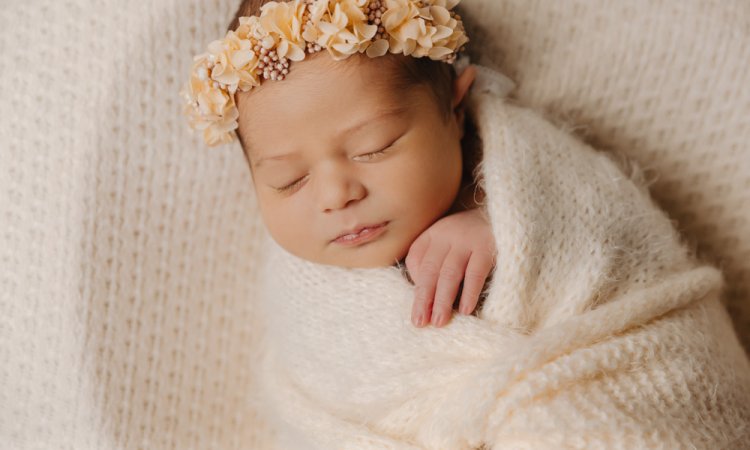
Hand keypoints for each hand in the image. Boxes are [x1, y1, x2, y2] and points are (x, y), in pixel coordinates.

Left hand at [405, 207, 496, 327]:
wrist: (508, 215)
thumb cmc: (474, 237)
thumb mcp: (450, 241)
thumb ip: (436, 261)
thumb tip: (426, 298)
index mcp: (434, 233)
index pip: (415, 258)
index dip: (415, 283)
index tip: (417, 306)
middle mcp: (447, 234)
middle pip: (430, 270)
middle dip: (423, 298)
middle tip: (420, 322)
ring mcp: (467, 240)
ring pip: (449, 274)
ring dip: (442, 300)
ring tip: (438, 321)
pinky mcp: (487, 247)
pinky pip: (475, 273)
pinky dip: (469, 292)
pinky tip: (464, 310)